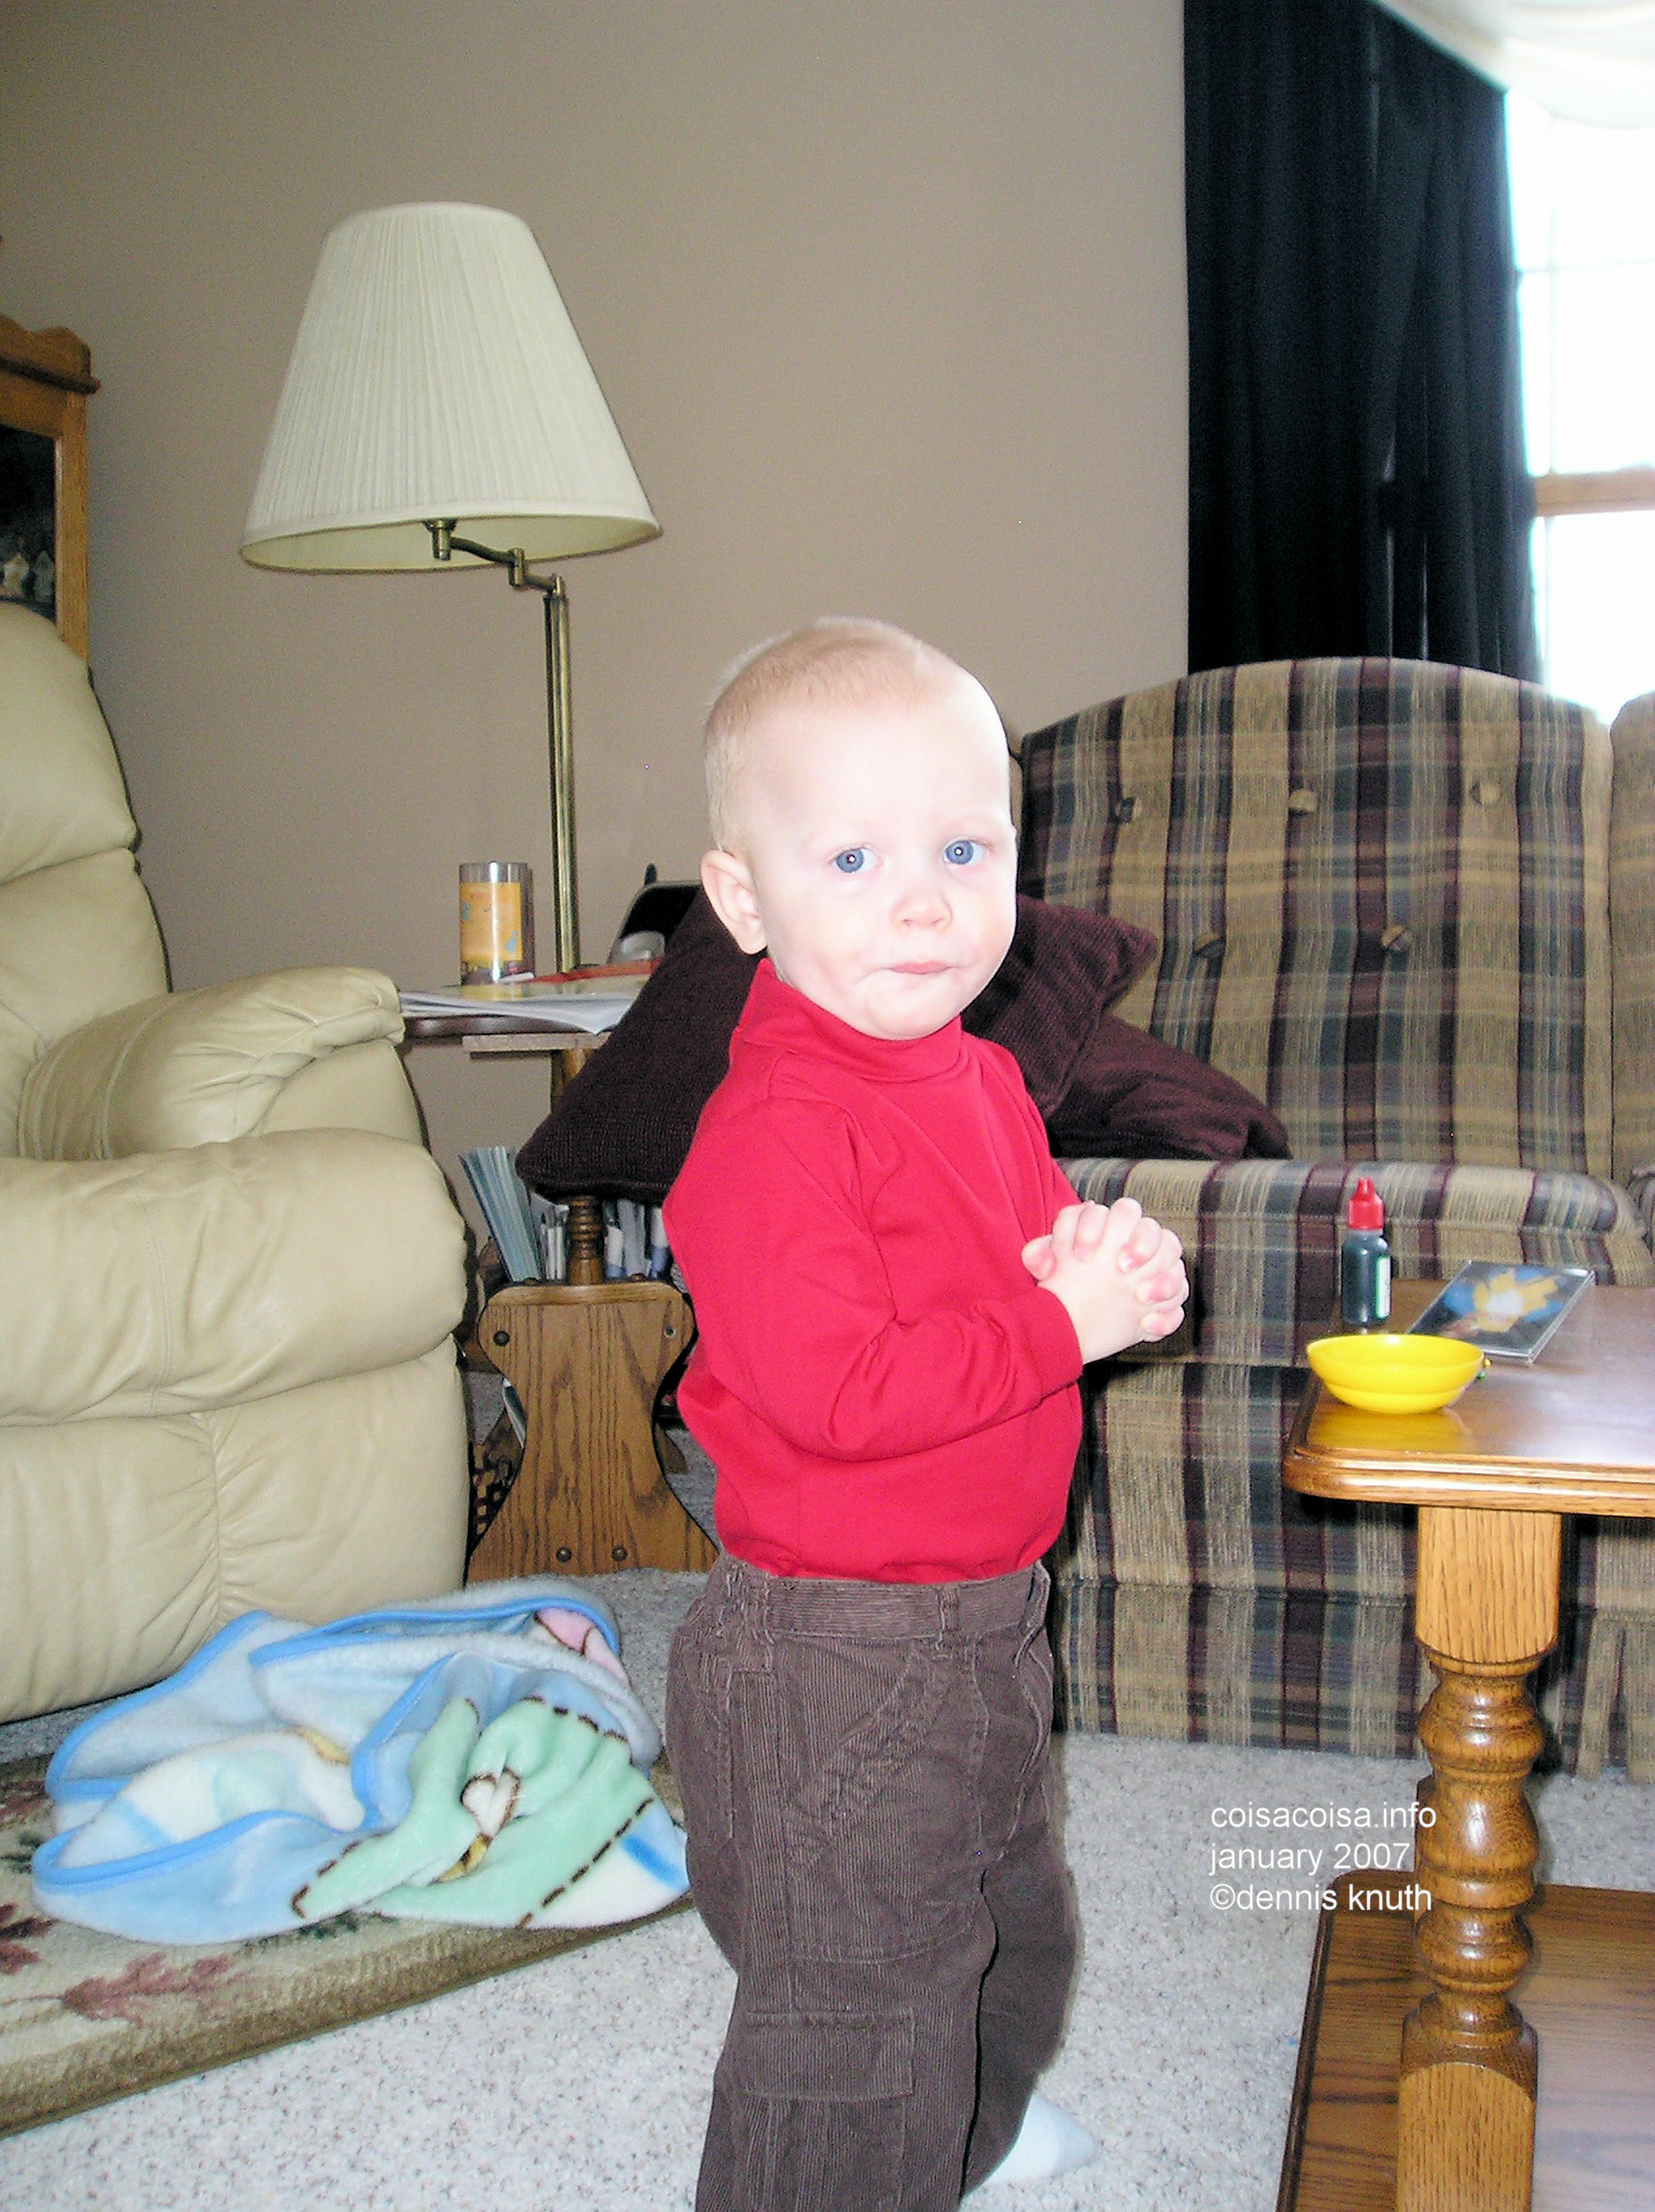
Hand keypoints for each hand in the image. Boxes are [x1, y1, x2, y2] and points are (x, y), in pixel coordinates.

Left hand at [1026, 1196, 1187, 1363]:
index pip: (1117, 1211)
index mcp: (1111, 1227)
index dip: (1098, 1228)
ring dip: (1164, 1277)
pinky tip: (1145, 1327)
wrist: (1074, 1319)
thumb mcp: (1045, 1267)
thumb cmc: (1062, 1281)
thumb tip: (1046, 1263)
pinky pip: (1179, 1301)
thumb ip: (1039, 1255)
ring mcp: (1155, 1269)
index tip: (1080, 1256)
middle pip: (1152, 1228)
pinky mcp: (1163, 1300)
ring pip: (1174, 1259)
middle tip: (1122, 1268)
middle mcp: (1137, 1243)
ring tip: (1140, 1297)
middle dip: (1141, 1243)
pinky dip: (1167, 1315)